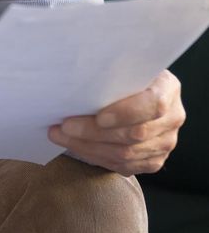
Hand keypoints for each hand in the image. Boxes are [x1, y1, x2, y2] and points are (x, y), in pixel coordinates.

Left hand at [48, 69, 184, 174]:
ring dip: (89, 146)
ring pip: (127, 153)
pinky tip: (76, 146)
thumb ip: (110, 73)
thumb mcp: (122, 66)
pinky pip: (125, 166)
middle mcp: (173, 118)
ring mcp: (165, 142)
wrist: (134, 92)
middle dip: (94, 132)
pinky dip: (96, 157)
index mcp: (168, 88)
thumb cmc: (122, 75)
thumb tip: (75, 80)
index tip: (99, 117)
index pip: (153, 104)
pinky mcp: (154, 160)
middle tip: (65, 126)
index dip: (126, 113)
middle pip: (135, 134)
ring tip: (61, 136)